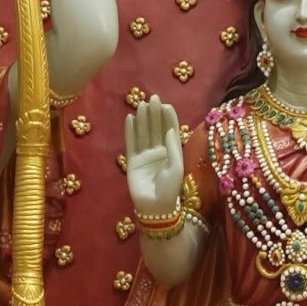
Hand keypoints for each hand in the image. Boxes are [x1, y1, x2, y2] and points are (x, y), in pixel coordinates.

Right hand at [123, 99, 185, 218]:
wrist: (155, 207)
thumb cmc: (170, 190)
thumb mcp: (176, 167)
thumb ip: (173, 148)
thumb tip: (169, 130)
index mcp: (171, 153)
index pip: (170, 131)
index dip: (168, 118)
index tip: (166, 105)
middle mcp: (158, 152)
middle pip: (156, 129)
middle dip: (154, 114)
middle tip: (153, 98)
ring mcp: (144, 156)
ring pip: (143, 133)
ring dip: (142, 119)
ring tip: (142, 104)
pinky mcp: (133, 161)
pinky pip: (131, 143)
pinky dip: (130, 131)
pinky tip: (130, 119)